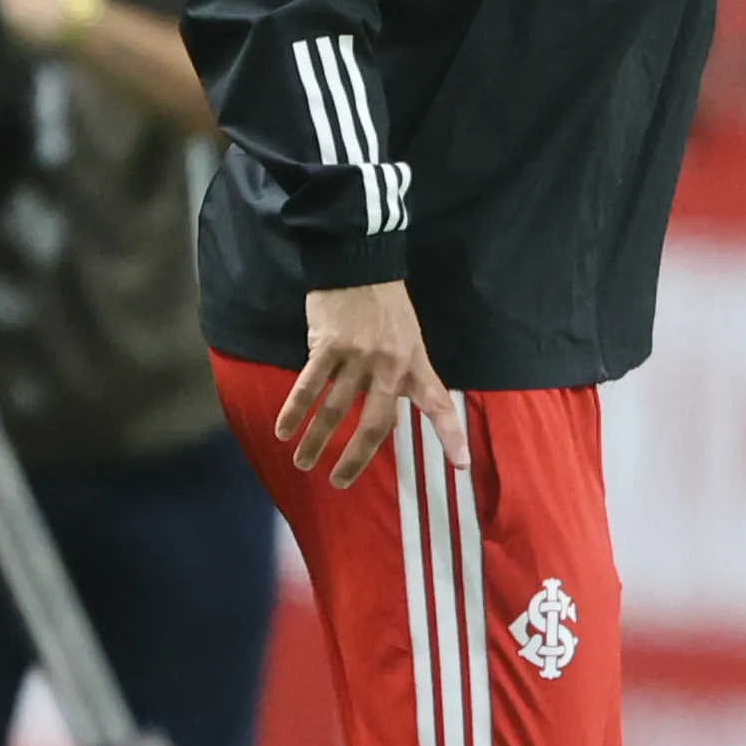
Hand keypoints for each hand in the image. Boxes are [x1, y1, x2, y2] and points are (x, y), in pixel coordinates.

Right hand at [274, 280, 464, 489]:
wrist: (358, 263)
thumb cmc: (385, 305)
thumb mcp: (409, 338)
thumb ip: (402, 374)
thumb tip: (389, 410)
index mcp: (414, 364)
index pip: (439, 404)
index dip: (451, 436)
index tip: (462, 465)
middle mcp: (388, 365)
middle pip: (374, 424)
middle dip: (355, 458)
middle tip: (339, 481)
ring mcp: (357, 355)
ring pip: (334, 409)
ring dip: (315, 441)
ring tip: (302, 462)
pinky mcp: (327, 345)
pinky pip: (309, 386)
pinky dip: (294, 411)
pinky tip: (283, 430)